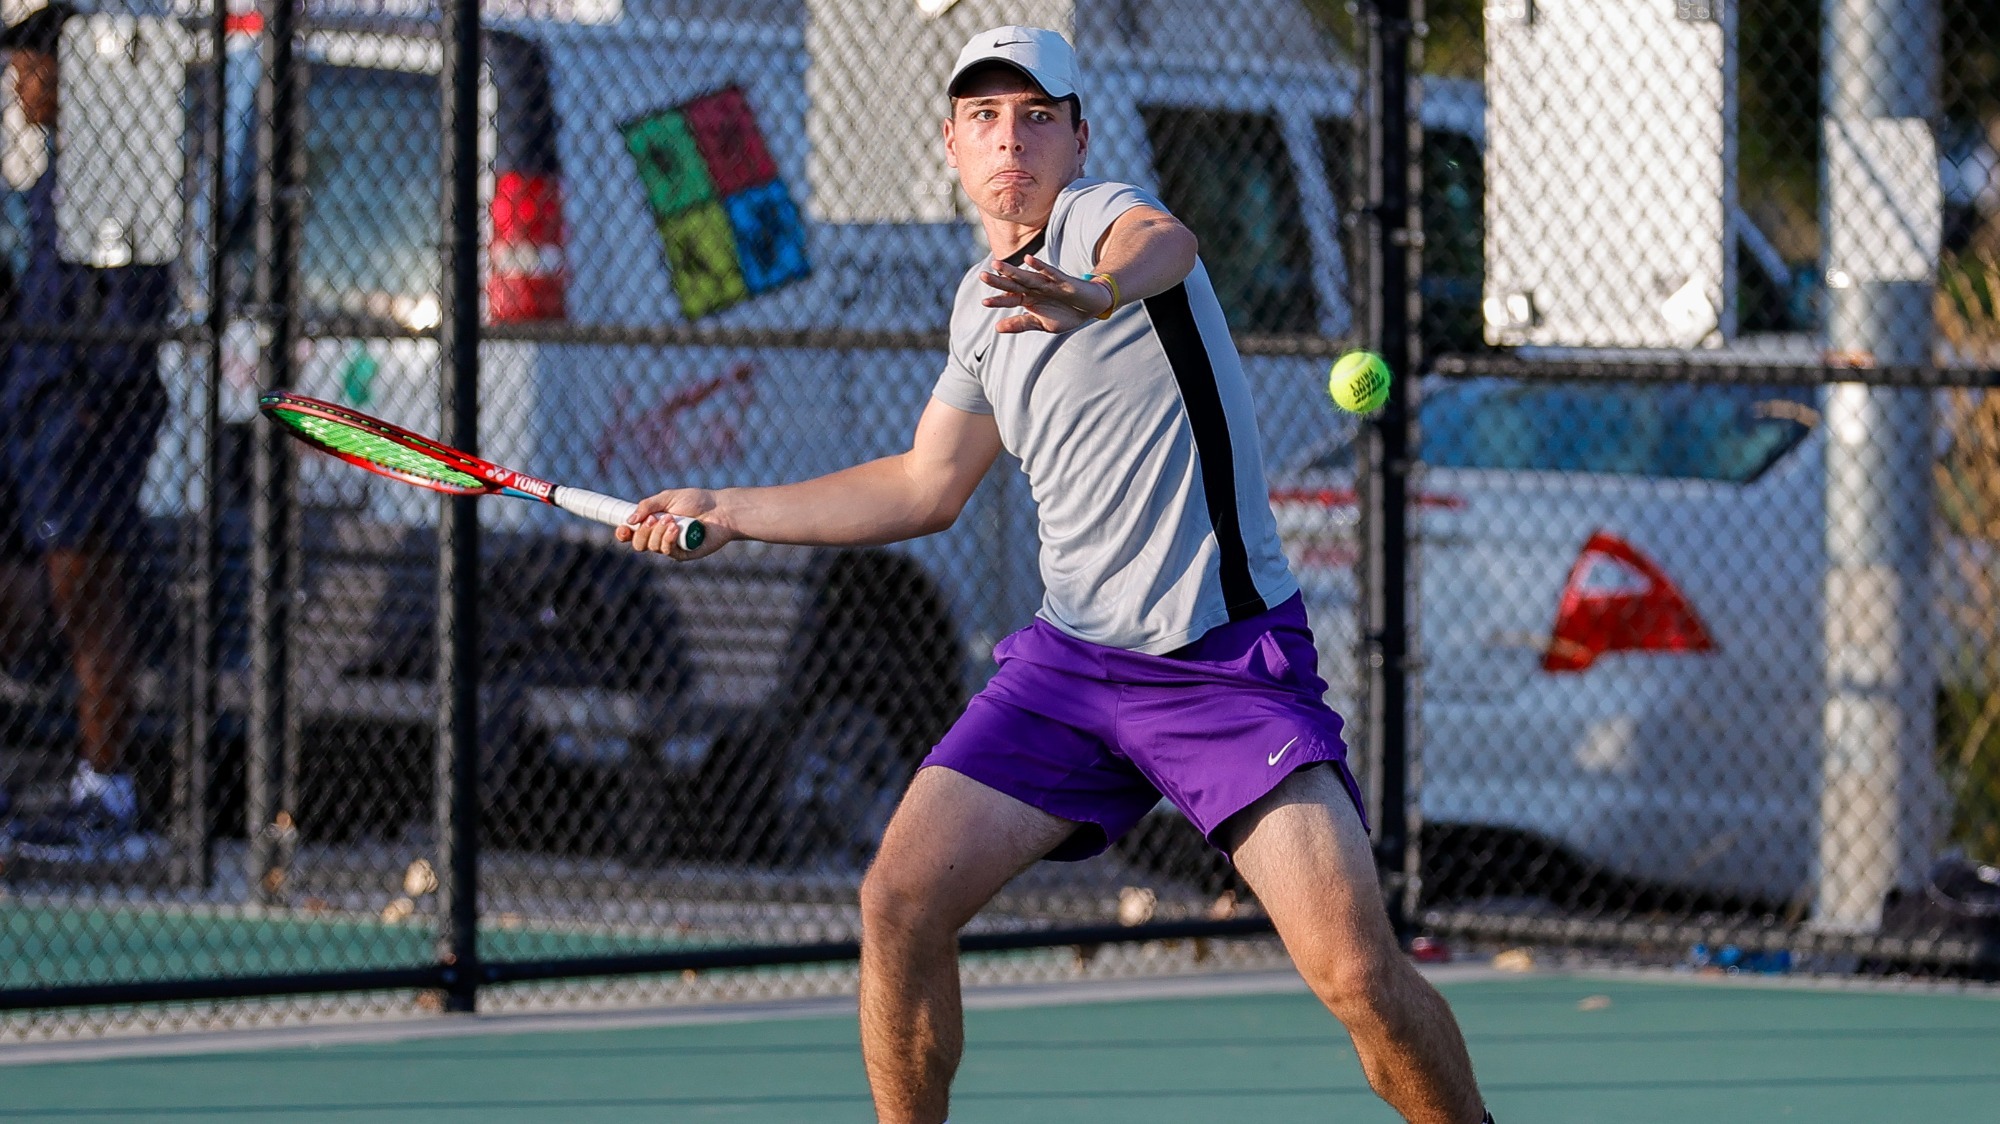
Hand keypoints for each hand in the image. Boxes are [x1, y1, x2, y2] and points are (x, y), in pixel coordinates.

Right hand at [617, 487, 726, 558]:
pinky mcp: (683, 554)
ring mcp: (671, 547)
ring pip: (652, 547)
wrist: (721, 510)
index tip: (622, 528)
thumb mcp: (668, 498)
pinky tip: (676, 528)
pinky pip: (668, 551)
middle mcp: (659, 537)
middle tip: (655, 518)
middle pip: (638, 544)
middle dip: (642, 531)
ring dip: (658, 532)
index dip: (623, 534)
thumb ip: (647, 506)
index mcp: (653, 523)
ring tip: (672, 520)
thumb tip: (629, 520)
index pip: (631, 534)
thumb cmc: (697, 501)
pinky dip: (668, 539)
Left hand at [978, 255, 1113, 333]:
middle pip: (1014, 285)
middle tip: (982, 276)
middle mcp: (1035, 289)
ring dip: (1013, 271)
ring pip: (1027, 276)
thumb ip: (1020, 324)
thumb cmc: (1065, 314)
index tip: (984, 302)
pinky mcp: (1062, 281)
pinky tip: (1028, 260)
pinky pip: (1050, 272)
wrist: (1091, 308)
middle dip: (999, 281)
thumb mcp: (1042, 325)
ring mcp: (1048, 283)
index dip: (998, 301)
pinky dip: (1040, 266)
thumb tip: (996, 327)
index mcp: (1029, 299)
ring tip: (997, 265)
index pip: (1010, 299)